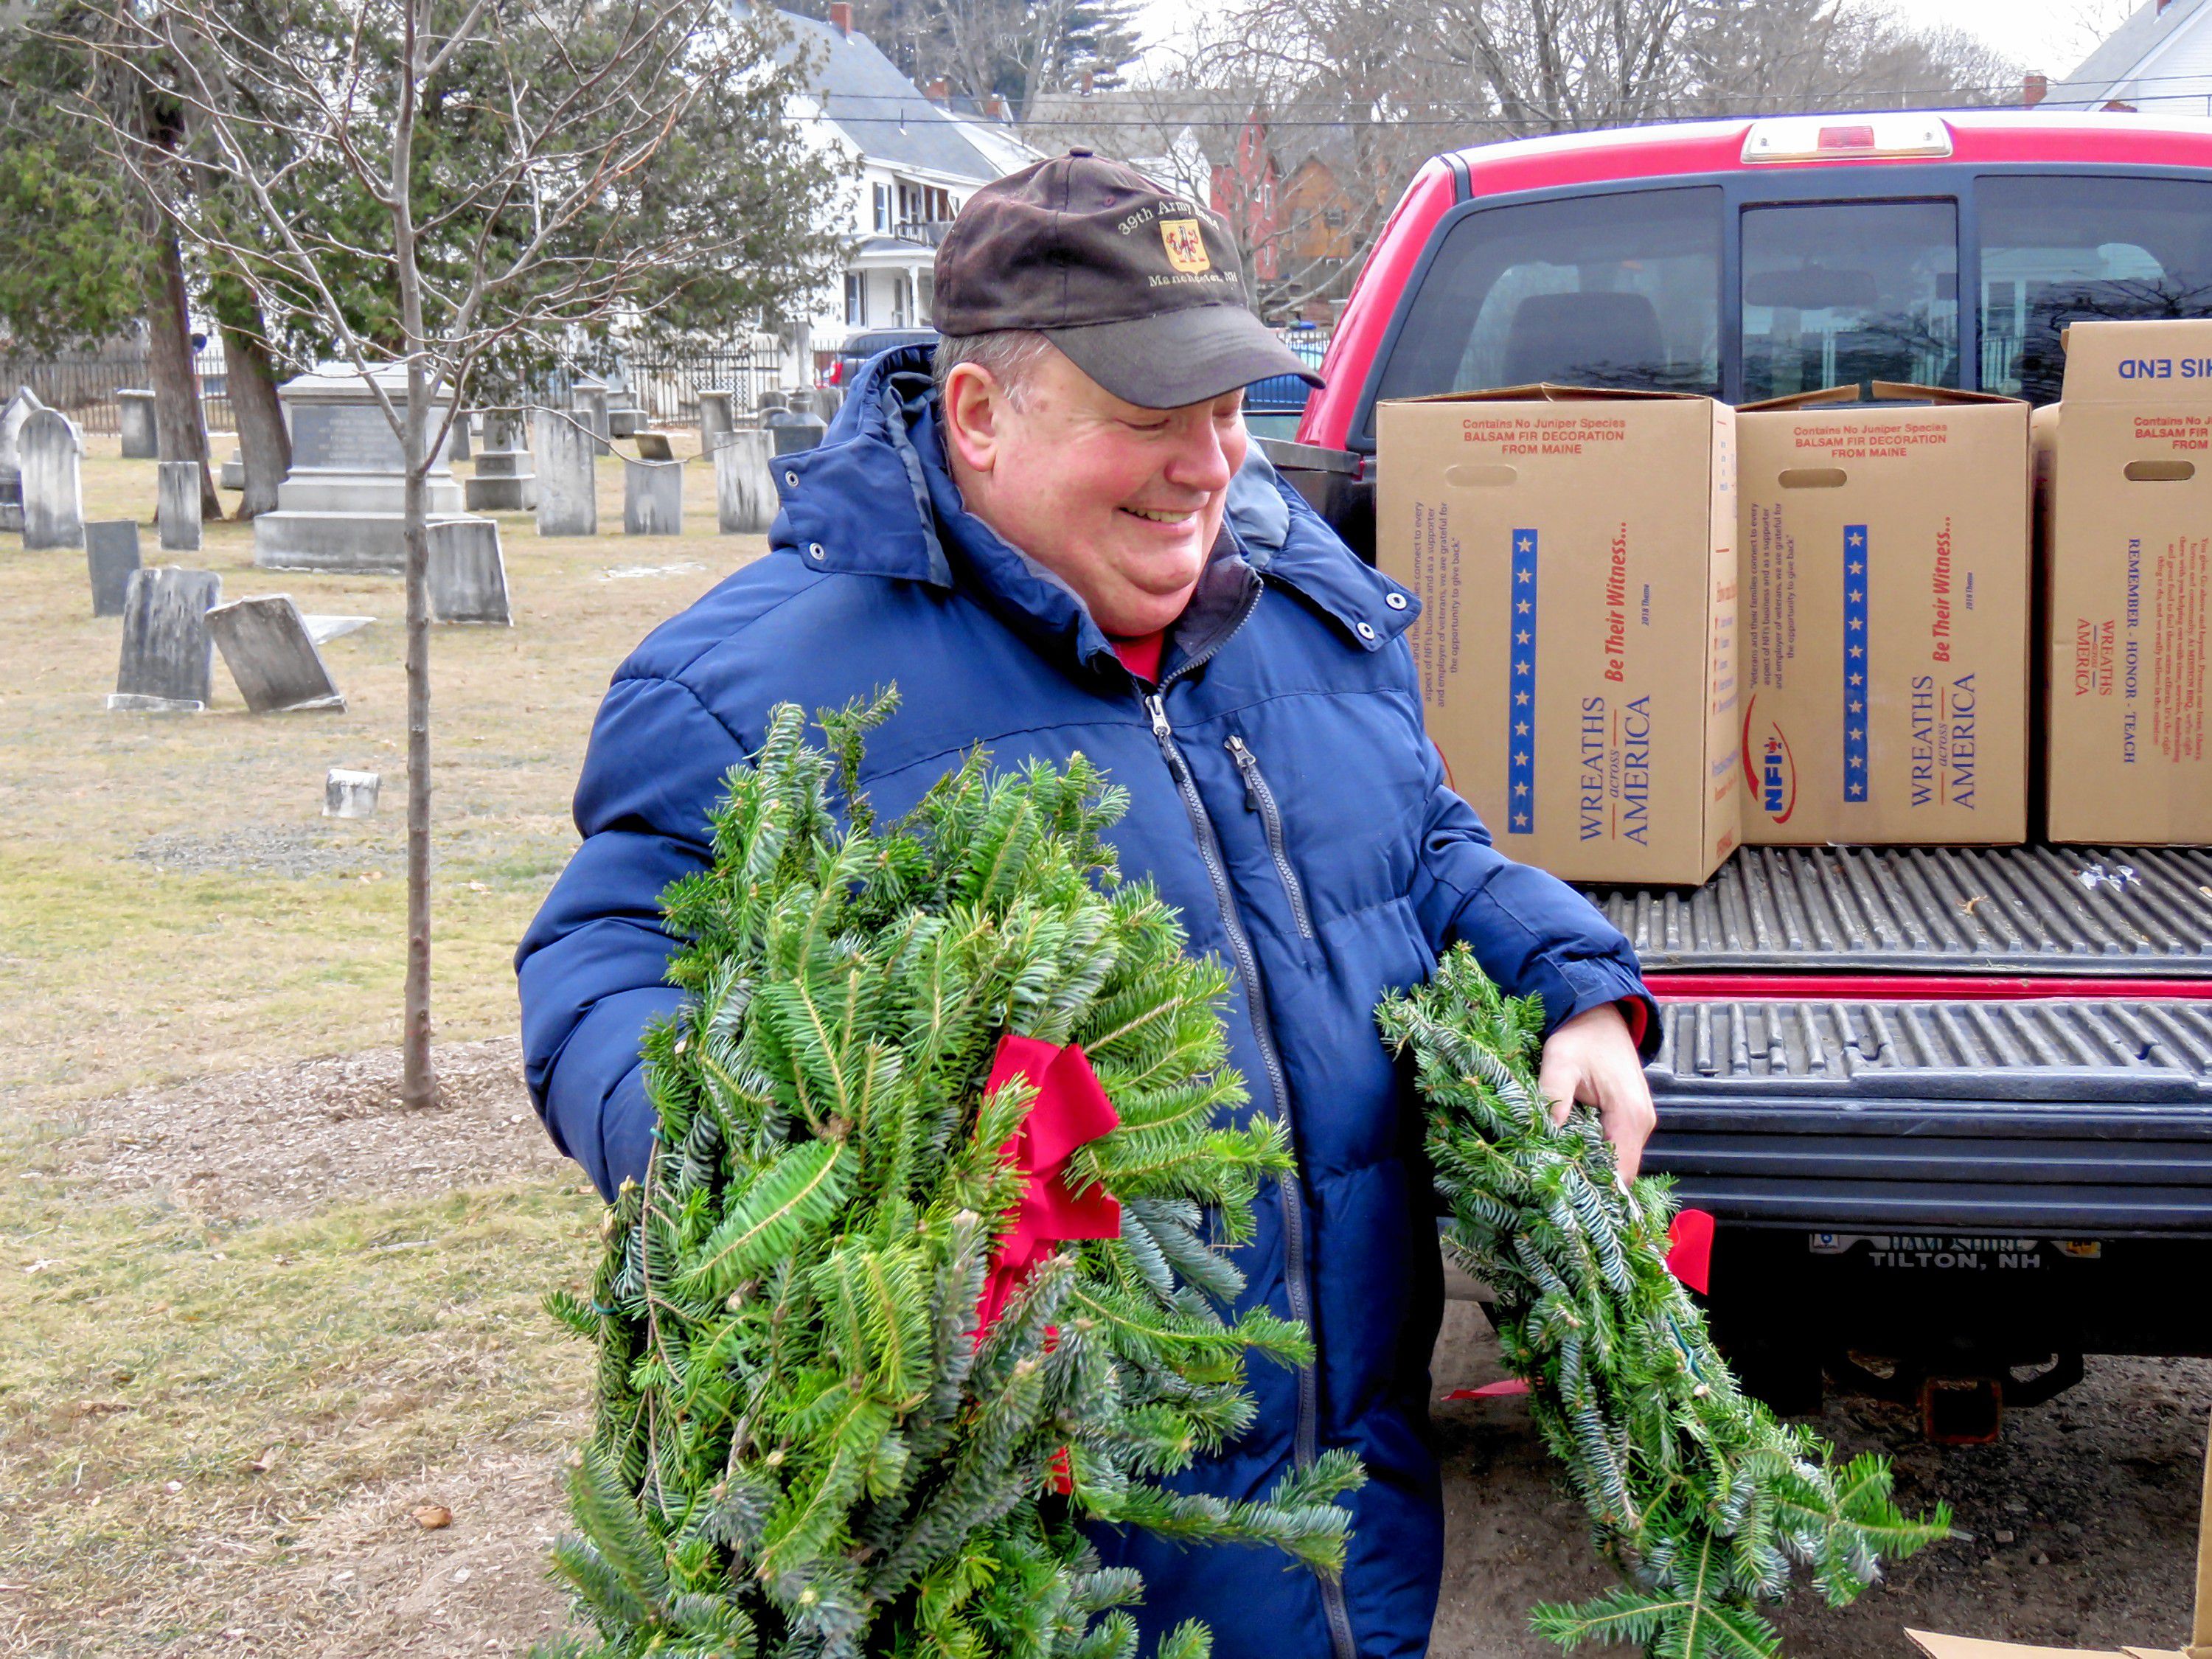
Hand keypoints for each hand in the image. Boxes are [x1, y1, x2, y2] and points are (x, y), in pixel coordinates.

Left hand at [1536, 1002, 1656, 1180]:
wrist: (1600, 1014)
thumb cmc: (1580, 1036)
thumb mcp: (1560, 1060)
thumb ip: (1553, 1094)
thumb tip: (1546, 1130)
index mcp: (1630, 1115)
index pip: (1620, 1172)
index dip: (1595, 1187)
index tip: (1564, 1193)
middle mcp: (1641, 1124)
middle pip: (1620, 1171)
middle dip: (1590, 1180)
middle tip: (1553, 1185)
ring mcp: (1638, 1122)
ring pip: (1617, 1160)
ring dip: (1591, 1167)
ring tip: (1557, 1172)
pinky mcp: (1629, 1118)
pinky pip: (1615, 1146)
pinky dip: (1594, 1153)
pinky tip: (1568, 1153)